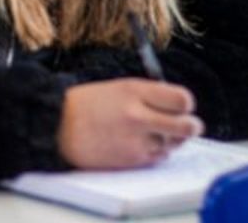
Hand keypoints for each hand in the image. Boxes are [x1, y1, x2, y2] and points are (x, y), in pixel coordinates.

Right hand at [57, 78, 203, 168]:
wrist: (57, 127)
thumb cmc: (86, 106)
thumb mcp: (118, 88)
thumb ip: (148, 95)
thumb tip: (179, 107)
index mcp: (135, 90)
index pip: (182, 99)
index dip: (185, 104)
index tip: (182, 106)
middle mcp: (139, 114)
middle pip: (187, 125)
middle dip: (191, 126)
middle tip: (188, 126)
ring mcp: (136, 139)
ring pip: (173, 144)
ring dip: (167, 140)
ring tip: (146, 133)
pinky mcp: (131, 159)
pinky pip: (158, 157)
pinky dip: (153, 152)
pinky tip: (135, 144)